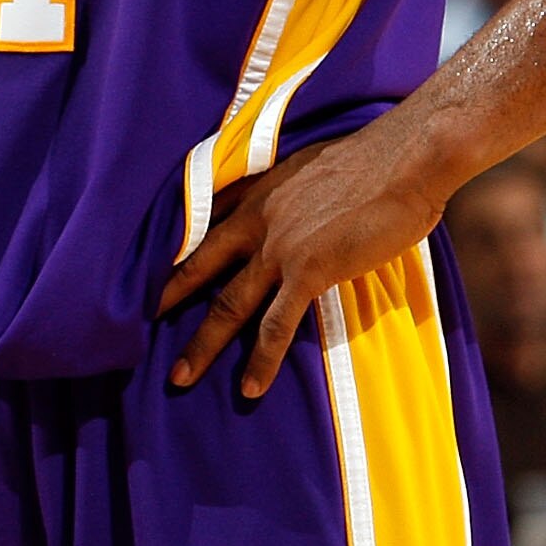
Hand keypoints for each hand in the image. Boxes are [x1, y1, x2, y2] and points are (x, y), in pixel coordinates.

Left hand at [159, 129, 446, 399]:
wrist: (407, 158)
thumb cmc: (376, 158)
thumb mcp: (315, 164)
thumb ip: (296, 191)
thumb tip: (304, 205)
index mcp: (258, 191)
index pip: (204, 223)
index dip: (179, 250)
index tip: (155, 271)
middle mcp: (258, 220)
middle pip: (200, 267)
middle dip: (169, 299)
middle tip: (138, 326)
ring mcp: (279, 248)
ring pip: (229, 304)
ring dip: (203, 344)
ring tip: (180, 377)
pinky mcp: (309, 270)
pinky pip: (276, 325)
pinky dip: (262, 359)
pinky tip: (250, 387)